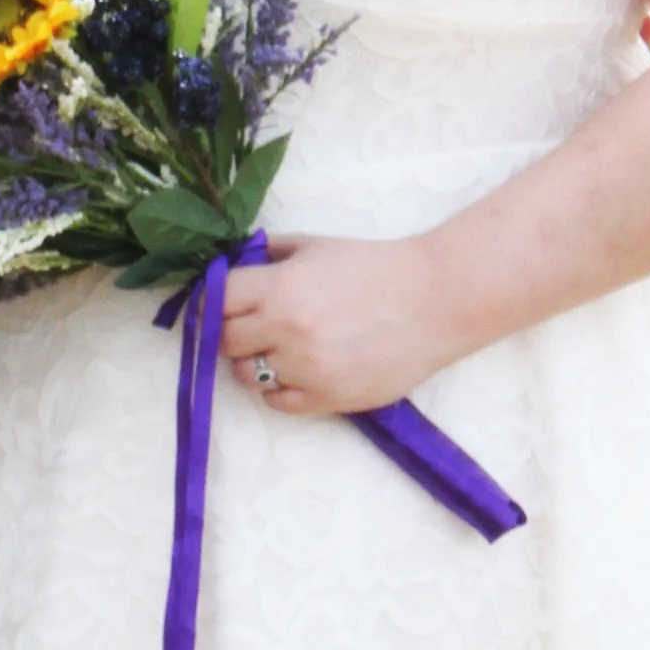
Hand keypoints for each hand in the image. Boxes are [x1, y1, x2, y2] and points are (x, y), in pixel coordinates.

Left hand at [218, 232, 458, 419]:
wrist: (435, 301)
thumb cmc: (376, 267)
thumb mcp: (317, 246)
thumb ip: (270, 253)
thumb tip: (232, 263)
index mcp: (281, 287)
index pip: (216, 301)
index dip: (215, 300)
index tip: (221, 302)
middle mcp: (286, 330)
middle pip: (224, 341)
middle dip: (229, 331)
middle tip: (247, 325)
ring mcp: (305, 369)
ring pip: (246, 376)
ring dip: (252, 362)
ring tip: (276, 349)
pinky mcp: (327, 398)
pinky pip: (276, 402)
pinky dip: (278, 389)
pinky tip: (296, 371)